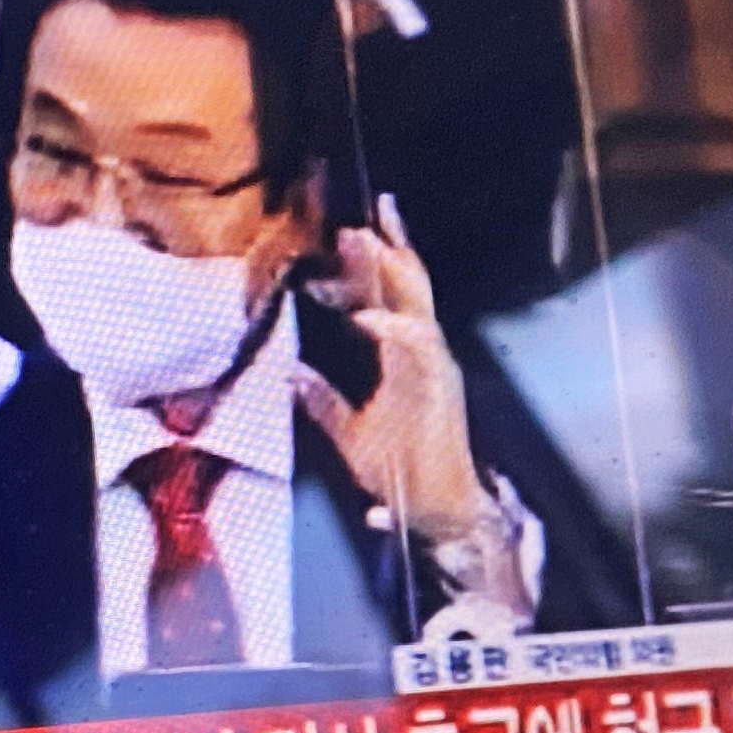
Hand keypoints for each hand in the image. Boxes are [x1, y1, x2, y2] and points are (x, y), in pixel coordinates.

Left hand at [290, 193, 493, 546]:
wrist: (436, 511)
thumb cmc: (402, 474)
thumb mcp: (349, 433)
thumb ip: (324, 402)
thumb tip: (291, 375)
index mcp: (403, 361)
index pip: (388, 301)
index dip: (370, 268)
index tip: (346, 236)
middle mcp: (422, 356)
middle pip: (407, 290)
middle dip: (386, 251)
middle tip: (359, 220)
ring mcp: (434, 368)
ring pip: (416, 305)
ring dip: (391, 272)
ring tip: (366, 242)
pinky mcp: (440, 387)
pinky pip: (419, 346)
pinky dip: (393, 328)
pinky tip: (366, 317)